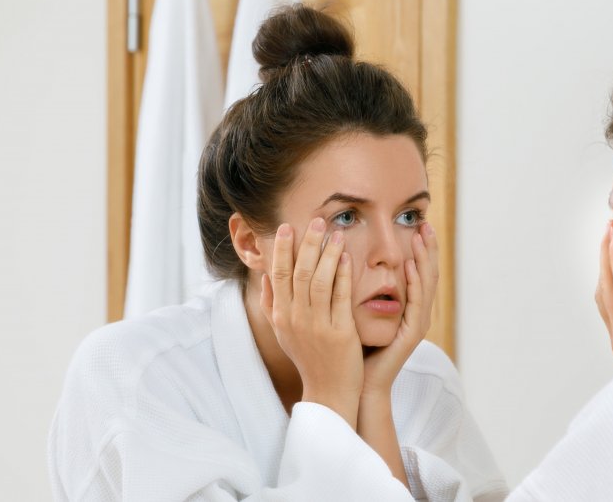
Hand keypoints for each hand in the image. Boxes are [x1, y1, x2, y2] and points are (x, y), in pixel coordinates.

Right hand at [260, 218, 363, 427]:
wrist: (328, 392)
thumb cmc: (308, 358)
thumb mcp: (284, 332)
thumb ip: (272, 304)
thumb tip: (265, 276)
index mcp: (281, 316)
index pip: (277, 274)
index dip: (281, 249)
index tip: (286, 226)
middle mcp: (295, 319)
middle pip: (297, 272)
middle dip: (307, 244)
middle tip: (316, 220)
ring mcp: (317, 326)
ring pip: (318, 281)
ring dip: (327, 254)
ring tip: (336, 232)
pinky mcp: (340, 332)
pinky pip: (341, 297)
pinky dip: (343, 275)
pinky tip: (348, 257)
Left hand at [361, 222, 438, 396]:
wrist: (356, 384)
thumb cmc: (352, 348)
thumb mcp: (355, 310)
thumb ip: (358, 288)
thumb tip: (342, 258)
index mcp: (405, 307)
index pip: (416, 271)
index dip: (418, 248)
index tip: (415, 222)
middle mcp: (416, 313)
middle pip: (427, 273)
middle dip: (427, 247)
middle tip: (424, 222)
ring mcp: (416, 324)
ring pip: (426, 285)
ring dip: (425, 259)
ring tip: (422, 236)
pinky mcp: (411, 335)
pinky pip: (416, 304)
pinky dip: (415, 283)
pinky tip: (412, 266)